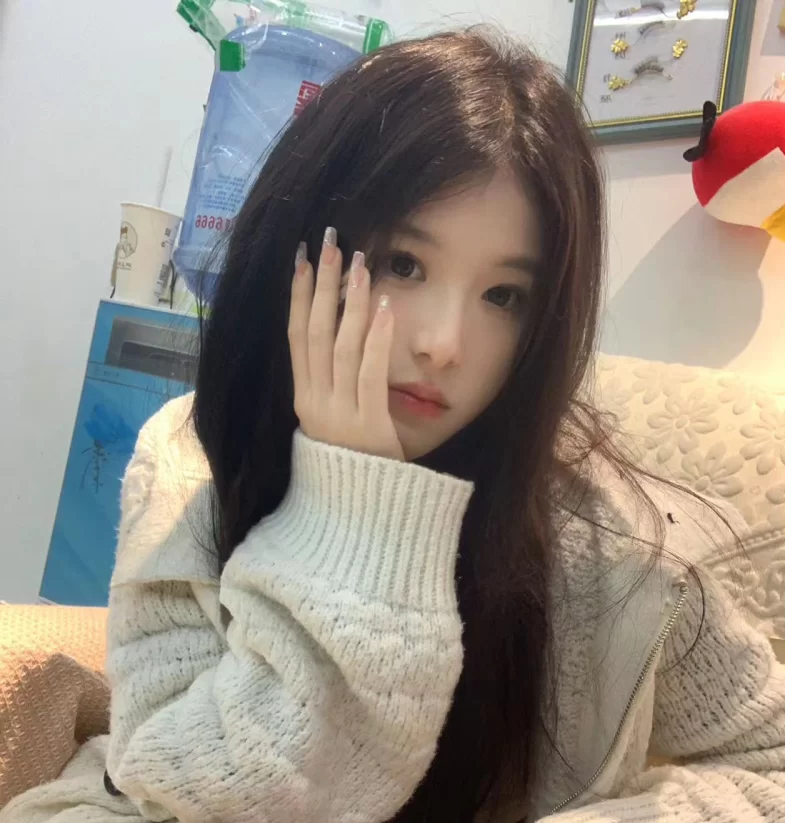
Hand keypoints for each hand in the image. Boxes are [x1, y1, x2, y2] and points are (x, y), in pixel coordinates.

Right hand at [288, 228, 403, 460]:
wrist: (361, 512)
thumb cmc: (351, 462)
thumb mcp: (331, 420)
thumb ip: (329, 384)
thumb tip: (335, 335)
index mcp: (303, 399)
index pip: (296, 337)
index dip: (299, 296)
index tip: (303, 258)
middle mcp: (315, 403)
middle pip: (315, 333)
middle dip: (323, 285)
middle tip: (332, 244)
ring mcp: (339, 414)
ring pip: (342, 348)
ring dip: (351, 302)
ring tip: (363, 265)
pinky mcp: (368, 426)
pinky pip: (370, 374)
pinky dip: (377, 339)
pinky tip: (385, 308)